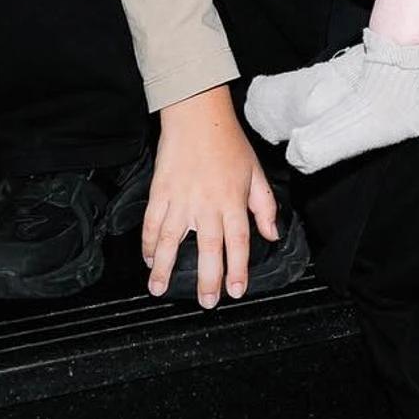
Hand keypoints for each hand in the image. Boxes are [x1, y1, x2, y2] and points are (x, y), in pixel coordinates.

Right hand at [144, 84, 279, 305]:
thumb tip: (271, 234)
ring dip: (164, 267)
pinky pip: (151, 223)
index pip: (237, 242)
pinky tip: (147, 258)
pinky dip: (146, 243)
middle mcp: (206, 204)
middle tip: (206, 301)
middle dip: (206, 279)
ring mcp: (180, 199)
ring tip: (160, 289)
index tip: (236, 290)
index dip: (237, 269)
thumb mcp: (256, 173)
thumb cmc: (229, 144)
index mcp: (232, 201)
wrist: (198, 117)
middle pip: (207, 248)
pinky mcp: (160, 192)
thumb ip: (265, 207)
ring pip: (170, 241)